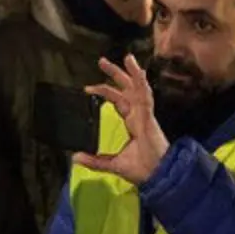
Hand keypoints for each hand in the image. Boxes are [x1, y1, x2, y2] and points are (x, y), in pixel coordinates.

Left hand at [73, 56, 169, 184]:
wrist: (159, 176)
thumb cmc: (142, 169)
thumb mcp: (113, 163)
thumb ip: (95, 160)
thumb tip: (75, 157)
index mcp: (133, 122)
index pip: (118, 101)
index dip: (105, 91)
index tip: (87, 88)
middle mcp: (139, 115)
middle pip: (127, 89)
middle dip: (116, 74)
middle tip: (101, 61)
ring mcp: (145, 116)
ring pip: (139, 89)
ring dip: (132, 73)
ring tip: (127, 57)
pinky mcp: (149, 120)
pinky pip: (146, 99)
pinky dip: (142, 85)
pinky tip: (139, 73)